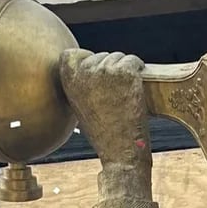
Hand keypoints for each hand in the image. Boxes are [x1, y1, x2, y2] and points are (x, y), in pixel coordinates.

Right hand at [59, 49, 149, 164]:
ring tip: (127, 93)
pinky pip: (133, 60)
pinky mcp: (125, 72)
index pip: (71, 55)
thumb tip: (92, 70)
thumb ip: (82, 86)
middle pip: (100, 56)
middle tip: (117, 92)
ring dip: (125, 70)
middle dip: (110, 69)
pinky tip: (138, 84)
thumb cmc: (104, 135)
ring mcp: (104, 71)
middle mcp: (84, 73)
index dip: (86, 61)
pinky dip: (138, 68)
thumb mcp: (82, 108)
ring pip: (118, 57)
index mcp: (68, 82)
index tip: (98, 74)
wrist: (121, 152)